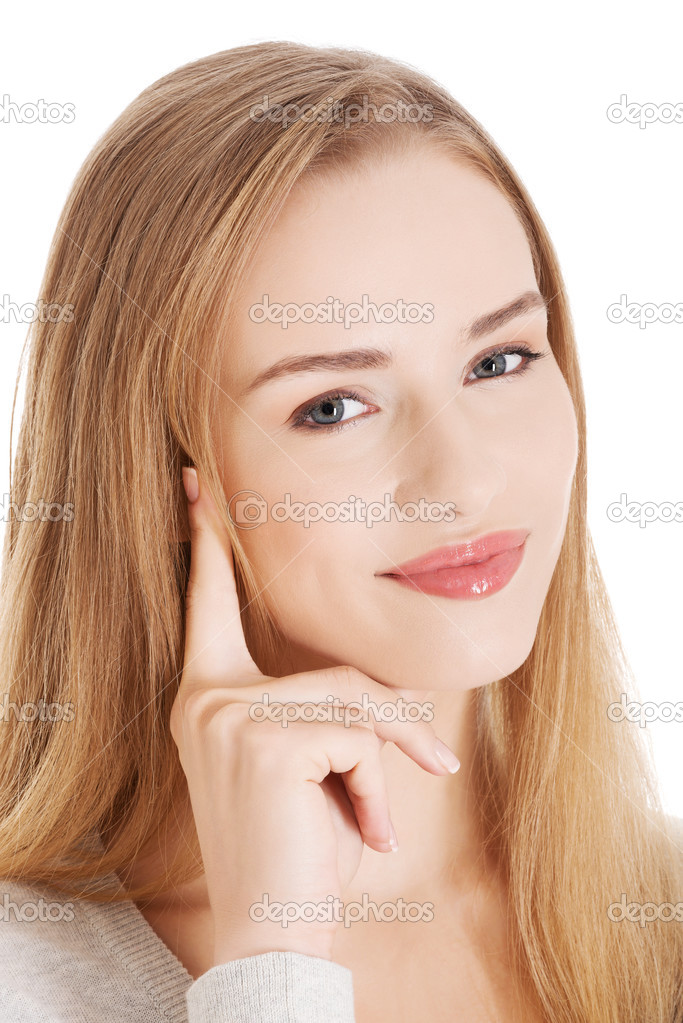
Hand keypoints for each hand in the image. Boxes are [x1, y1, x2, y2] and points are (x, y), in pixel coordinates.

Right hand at [170, 467, 458, 964]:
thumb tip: (396, 683)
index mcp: (207, 696)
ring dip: (391, 760)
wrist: (274, 931)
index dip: (207, 543)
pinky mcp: (264, 735)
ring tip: (381, 820)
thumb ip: (328, 710)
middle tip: (432, 767)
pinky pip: (359, 733)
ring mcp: (229, 713)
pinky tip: (367, 831)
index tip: (197, 483)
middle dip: (388, 724)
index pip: (209, 605)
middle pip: (335, 672)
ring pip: (353, 701)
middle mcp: (207, 698)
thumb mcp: (315, 766)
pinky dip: (381, 781)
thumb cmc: (297, 849)